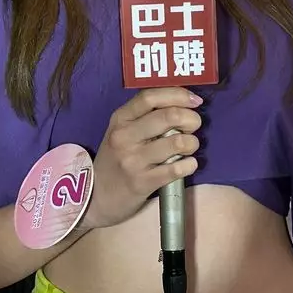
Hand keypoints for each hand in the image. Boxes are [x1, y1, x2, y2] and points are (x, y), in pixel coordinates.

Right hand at [81, 87, 201, 231]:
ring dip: (192, 142)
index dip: (178, 95)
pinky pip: (176, 169)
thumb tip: (183, 102)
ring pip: (177, 142)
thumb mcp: (121, 131)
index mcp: (120, 118)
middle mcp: (124, 136)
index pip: (150, 97)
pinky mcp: (142, 182)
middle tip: (194, 126)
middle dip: (191, 119)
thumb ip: (145, 115)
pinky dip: (190, 164)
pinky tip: (188, 164)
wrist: (97, 197)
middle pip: (169, 116)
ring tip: (189, 147)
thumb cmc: (116, 159)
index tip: (195, 100)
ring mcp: (133, 160)